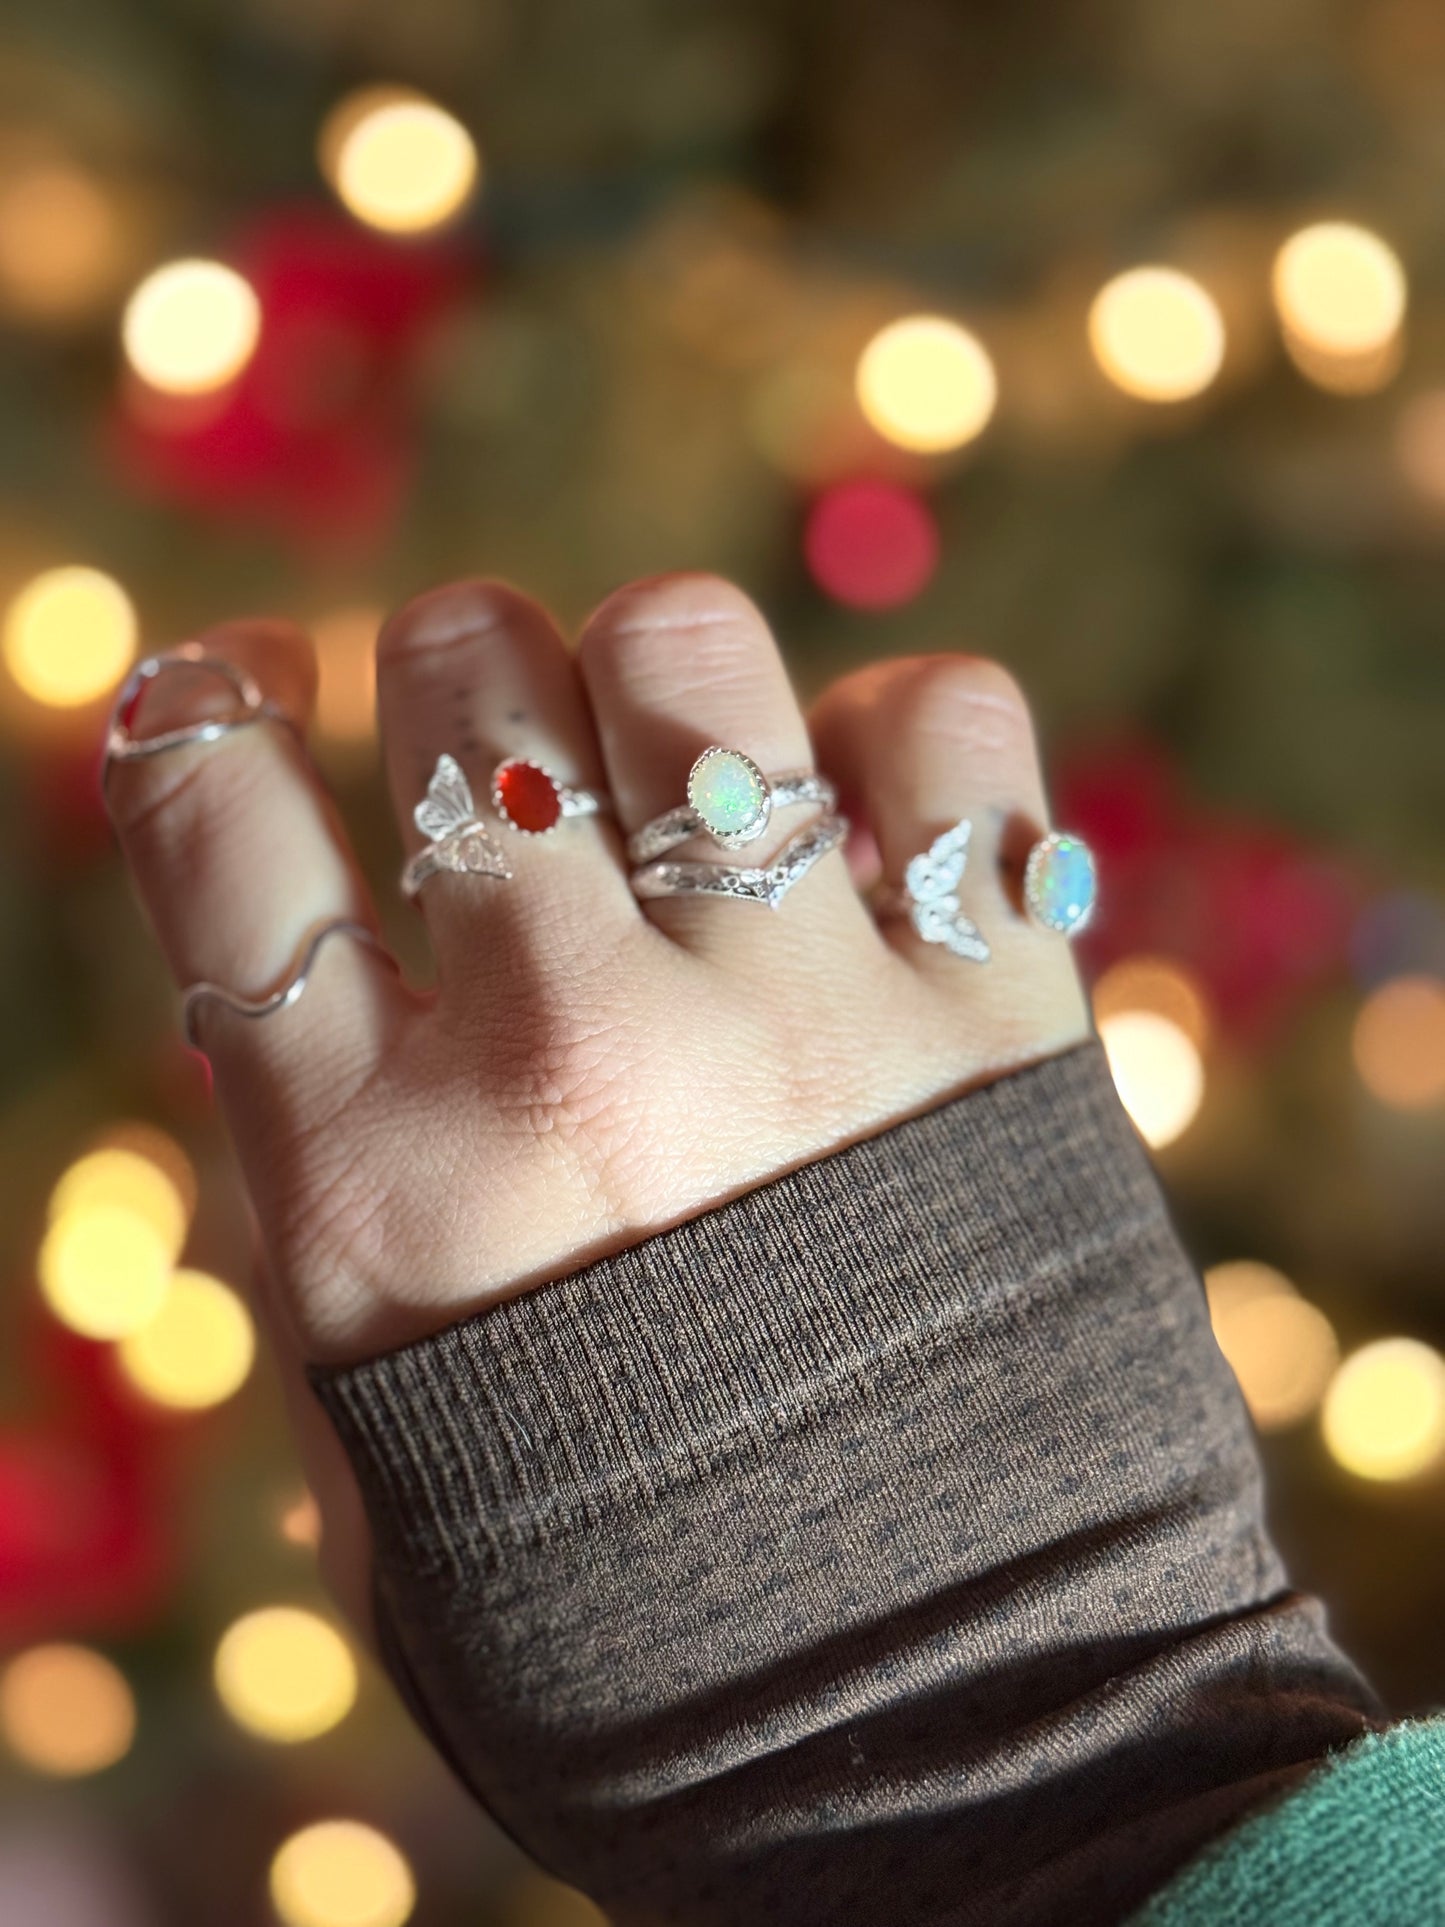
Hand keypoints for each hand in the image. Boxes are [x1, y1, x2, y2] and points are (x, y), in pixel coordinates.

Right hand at [107, 573, 1088, 1614]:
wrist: (948, 1740)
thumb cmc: (630, 1611)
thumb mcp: (389, 1450)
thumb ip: (337, 1217)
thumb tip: (326, 1008)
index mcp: (378, 1183)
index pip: (213, 820)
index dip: (206, 710)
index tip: (250, 688)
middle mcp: (574, 1056)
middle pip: (460, 676)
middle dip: (465, 691)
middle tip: (517, 785)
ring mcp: (798, 1014)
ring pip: (680, 638)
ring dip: (665, 678)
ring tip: (697, 783)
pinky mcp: (1002, 1009)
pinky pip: (940, 717)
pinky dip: (901, 737)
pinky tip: (872, 830)